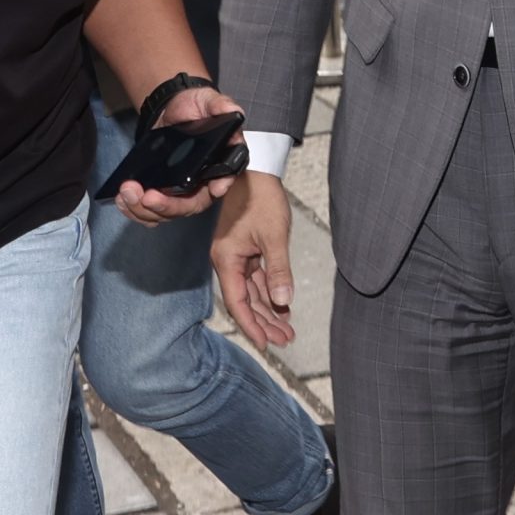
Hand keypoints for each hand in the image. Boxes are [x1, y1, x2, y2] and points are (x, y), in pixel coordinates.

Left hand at [108, 83, 242, 227]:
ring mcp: (179, 192)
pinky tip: (122, 199)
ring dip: (143, 210)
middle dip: (166, 206)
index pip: (224, 180)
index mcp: (219, 165)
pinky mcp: (161, 192)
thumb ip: (221, 106)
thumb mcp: (209, 101)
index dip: (219, 187)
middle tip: (147, 196)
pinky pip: (149, 211)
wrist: (172, 109)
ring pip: (165, 214)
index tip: (212, 188)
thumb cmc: (195, 108)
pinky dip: (134, 209)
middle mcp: (201, 185)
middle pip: (188, 206)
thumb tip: (232, 111)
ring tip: (127, 193)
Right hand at [212, 171, 296, 348]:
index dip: (251, 326)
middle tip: (286, 340)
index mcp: (227, 259)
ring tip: (288, 329)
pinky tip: (282, 305)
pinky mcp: (245, 249)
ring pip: (252, 291)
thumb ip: (278, 271)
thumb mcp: (274, 236)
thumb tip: (283, 302)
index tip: (266, 345)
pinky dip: (269, 291)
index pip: (237, 303)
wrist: (256, 170)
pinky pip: (256, 278)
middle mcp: (227, 260)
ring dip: (269, 309)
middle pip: (245, 301)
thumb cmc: (261, 198)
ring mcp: (236, 255)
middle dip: (265, 322)